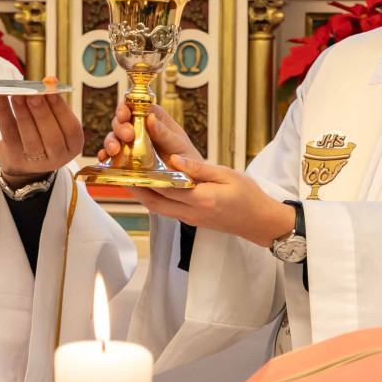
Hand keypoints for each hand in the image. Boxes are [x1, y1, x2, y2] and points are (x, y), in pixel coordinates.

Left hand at [0, 91, 82, 184]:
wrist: (23, 159)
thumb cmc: (43, 133)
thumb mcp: (54, 121)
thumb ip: (52, 103)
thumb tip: (50, 80)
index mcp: (73, 146)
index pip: (71, 129)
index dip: (61, 109)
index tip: (51, 90)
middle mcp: (58, 158)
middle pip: (52, 137)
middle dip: (42, 113)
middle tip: (33, 94)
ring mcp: (36, 163)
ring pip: (31, 140)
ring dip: (23, 115)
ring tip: (17, 96)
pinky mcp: (15, 160)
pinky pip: (9, 136)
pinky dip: (4, 115)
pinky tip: (0, 99)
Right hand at [100, 102, 198, 167]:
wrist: (187, 179)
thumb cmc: (185, 156)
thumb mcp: (178, 143)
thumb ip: (164, 132)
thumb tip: (150, 117)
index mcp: (152, 118)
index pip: (135, 106)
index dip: (126, 107)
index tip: (125, 114)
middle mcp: (138, 129)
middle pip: (121, 121)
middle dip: (119, 126)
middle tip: (126, 136)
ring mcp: (130, 144)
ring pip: (113, 137)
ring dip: (110, 141)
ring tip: (114, 150)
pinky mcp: (124, 160)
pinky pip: (110, 157)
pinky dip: (105, 157)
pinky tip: (104, 159)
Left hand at [127, 156, 295, 246]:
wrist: (260, 222)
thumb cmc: (248, 196)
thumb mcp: (227, 175)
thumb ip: (199, 168)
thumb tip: (174, 158)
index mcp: (201, 199)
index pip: (165, 186)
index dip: (145, 175)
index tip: (130, 162)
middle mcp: (191, 213)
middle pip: (154, 201)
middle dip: (135, 187)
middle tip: (120, 171)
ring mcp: (190, 219)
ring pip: (158, 207)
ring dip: (142, 194)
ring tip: (129, 177)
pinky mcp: (191, 220)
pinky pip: (167, 209)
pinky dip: (155, 198)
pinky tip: (150, 185)